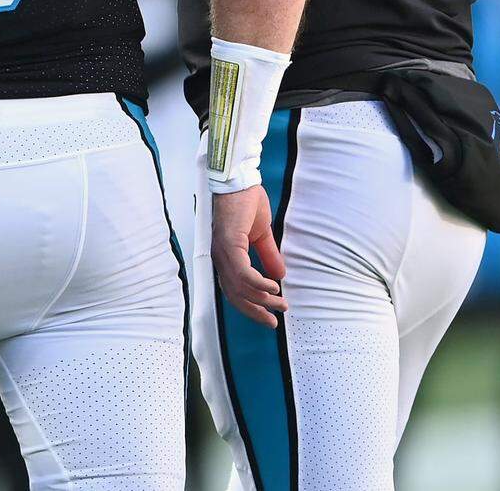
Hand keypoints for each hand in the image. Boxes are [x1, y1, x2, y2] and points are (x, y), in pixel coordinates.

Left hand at [211, 185, 286, 327]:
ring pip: (240, 287)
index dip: (250, 306)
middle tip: (274, 321)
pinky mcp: (230, 243)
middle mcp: (220, 257)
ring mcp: (223, 251)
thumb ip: (268, 254)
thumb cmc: (245, 200)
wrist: (239, 179)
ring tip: (279, 303)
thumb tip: (279, 275)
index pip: (234, 290)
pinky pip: (243, 273)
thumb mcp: (261, 233)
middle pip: (235, 295)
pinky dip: (258, 284)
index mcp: (226, 256)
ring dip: (261, 299)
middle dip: (256, 311)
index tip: (268, 317)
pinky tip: (272, 288)